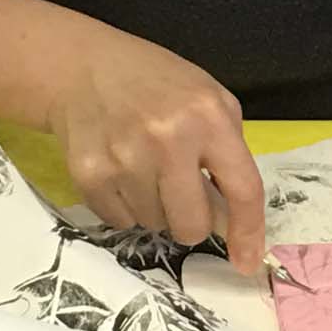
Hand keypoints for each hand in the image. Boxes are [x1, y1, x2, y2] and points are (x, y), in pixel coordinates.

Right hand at [44, 26, 264, 273]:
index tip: (248, 262)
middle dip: (193, 220)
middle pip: (193, 225)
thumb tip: (232, 221)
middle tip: (181, 191)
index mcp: (209, 117)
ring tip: (145, 168)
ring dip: (156, 209)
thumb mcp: (209, 99)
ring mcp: (125, 159)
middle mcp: (168, 139)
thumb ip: (229, 153)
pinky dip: (126, 207)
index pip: (242, 188)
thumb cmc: (157, 85)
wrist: (82, 69)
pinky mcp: (89, 175)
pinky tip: (121, 171)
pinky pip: (121, 222)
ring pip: (155, 226)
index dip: (249, 232)